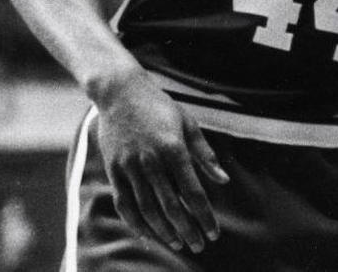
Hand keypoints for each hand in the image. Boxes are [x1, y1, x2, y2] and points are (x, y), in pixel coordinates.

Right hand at [93, 70, 229, 252]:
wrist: (121, 92)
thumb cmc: (160, 107)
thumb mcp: (188, 124)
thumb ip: (205, 155)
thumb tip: (224, 180)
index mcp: (174, 148)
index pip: (193, 191)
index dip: (204, 215)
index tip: (214, 232)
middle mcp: (151, 160)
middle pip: (171, 205)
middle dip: (187, 229)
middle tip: (199, 245)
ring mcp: (129, 166)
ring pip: (147, 208)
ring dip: (163, 230)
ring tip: (178, 243)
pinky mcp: (113, 169)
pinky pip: (124, 203)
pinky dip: (135, 221)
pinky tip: (148, 233)